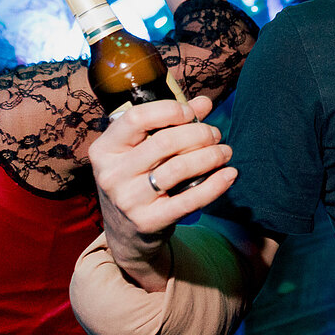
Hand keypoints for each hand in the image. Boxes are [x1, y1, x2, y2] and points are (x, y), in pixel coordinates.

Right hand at [88, 95, 238, 291]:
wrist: (126, 232)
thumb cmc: (137, 178)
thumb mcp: (142, 149)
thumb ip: (170, 122)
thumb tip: (204, 102)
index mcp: (105, 149)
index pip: (135, 118)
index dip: (169, 110)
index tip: (191, 113)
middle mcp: (111, 174)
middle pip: (164, 142)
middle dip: (198, 134)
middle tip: (215, 134)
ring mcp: (128, 200)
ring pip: (179, 168)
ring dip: (210, 156)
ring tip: (224, 152)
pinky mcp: (148, 221)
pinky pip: (189, 200)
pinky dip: (215, 185)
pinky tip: (230, 174)